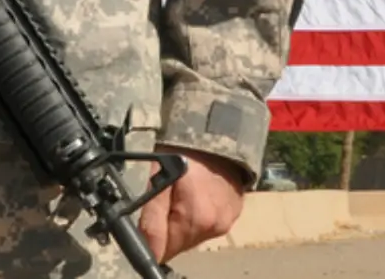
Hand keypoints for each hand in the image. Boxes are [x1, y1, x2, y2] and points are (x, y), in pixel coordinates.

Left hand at [137, 146, 244, 262]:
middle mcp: (214, 226)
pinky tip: (199, 197)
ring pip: (192, 238)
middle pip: (178, 246)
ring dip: (184, 224)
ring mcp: (226, 223)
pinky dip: (200, 218)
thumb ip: (151, 218)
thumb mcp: (158, 179)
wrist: (218, 134)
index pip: (163, 250)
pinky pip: (208, 228)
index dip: (152, 238)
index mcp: (194, 218)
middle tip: (170, 200)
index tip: (153, 218)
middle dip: (168, 229)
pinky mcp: (233, 216)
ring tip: (185, 196)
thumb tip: (150, 250)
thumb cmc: (185, 152)